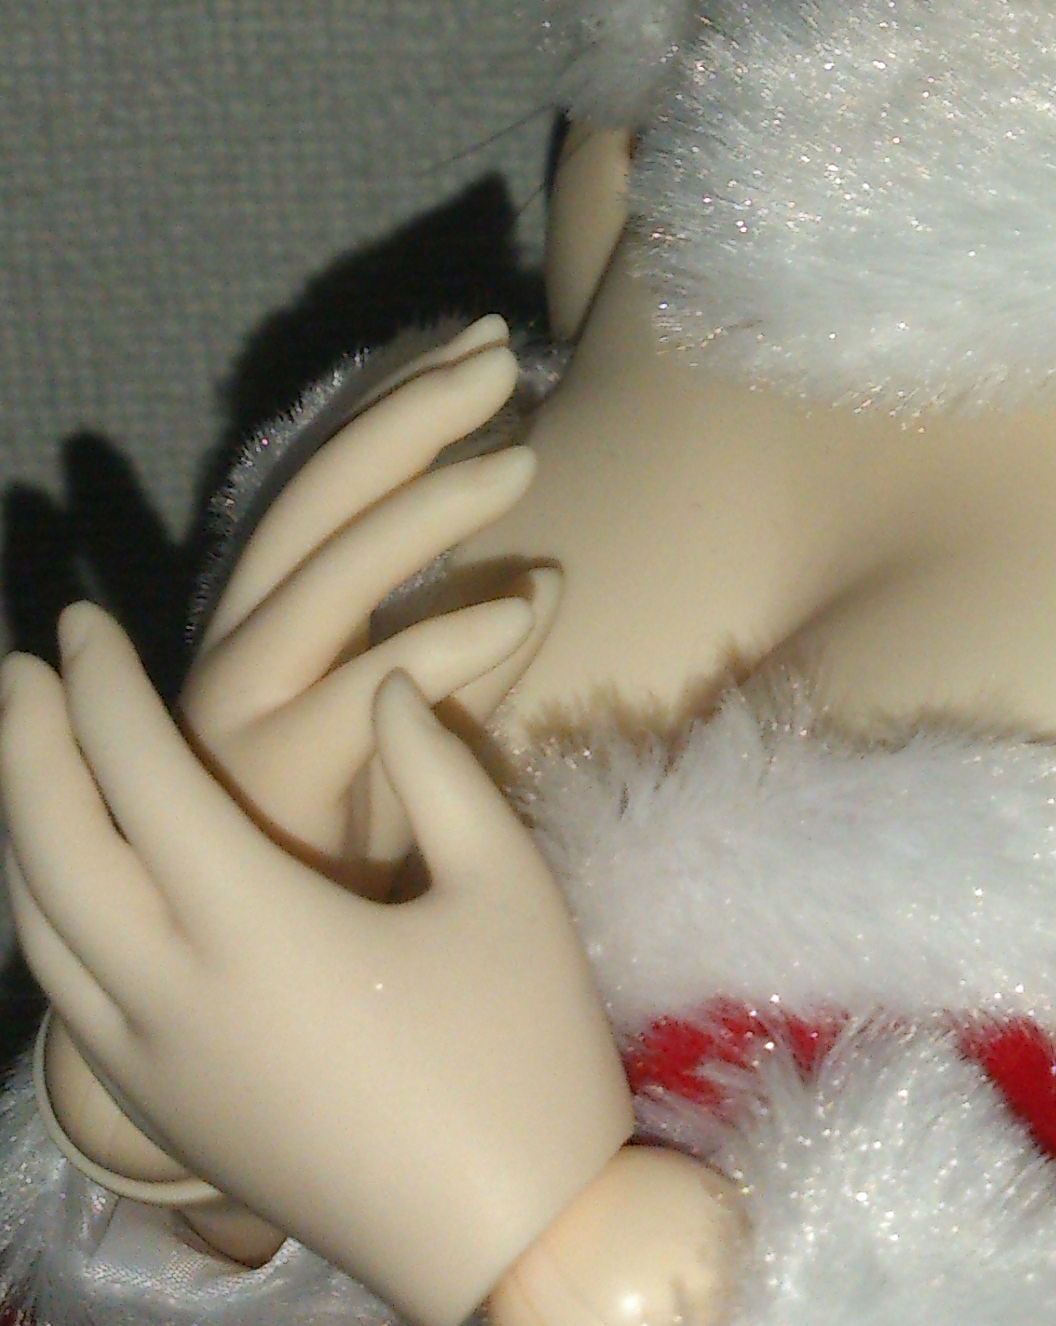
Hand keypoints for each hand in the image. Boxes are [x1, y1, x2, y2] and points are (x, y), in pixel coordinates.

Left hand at [1, 616, 632, 1325]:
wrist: (511, 1245)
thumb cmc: (525, 1058)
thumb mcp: (507, 890)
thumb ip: (437, 770)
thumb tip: (385, 685)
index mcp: (255, 926)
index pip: (140, 777)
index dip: (103, 690)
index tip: (81, 621)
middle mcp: (174, 996)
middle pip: (52, 850)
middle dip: (25, 746)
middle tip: (22, 669)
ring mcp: (156, 1068)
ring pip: (40, 929)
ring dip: (21, 829)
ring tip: (30, 758)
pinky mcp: (165, 1118)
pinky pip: (66, 995)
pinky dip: (45, 916)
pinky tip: (70, 880)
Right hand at [185, 316, 558, 874]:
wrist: (274, 989)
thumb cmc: (353, 855)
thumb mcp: (416, 732)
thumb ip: (457, 653)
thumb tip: (540, 581)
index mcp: (275, 625)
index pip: (329, 484)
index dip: (396, 402)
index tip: (478, 336)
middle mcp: (246, 651)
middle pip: (317, 502)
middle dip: (404, 417)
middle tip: (497, 356)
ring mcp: (245, 714)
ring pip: (326, 580)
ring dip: (424, 510)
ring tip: (521, 460)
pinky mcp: (272, 785)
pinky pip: (356, 697)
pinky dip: (441, 645)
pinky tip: (522, 610)